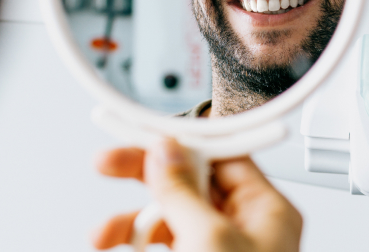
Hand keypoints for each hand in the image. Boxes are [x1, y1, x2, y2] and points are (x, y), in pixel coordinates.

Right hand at [92, 139, 301, 250]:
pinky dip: (134, 240)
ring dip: (131, 219)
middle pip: (189, 179)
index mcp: (265, 211)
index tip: (147, 128)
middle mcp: (242, 225)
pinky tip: (114, 244)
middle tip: (107, 162)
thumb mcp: (209, 242)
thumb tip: (166, 150)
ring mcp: (216, 248)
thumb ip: (182, 192)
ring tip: (103, 234)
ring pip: (168, 212)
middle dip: (145, 174)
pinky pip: (160, 240)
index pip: (222, 154)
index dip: (183, 139)